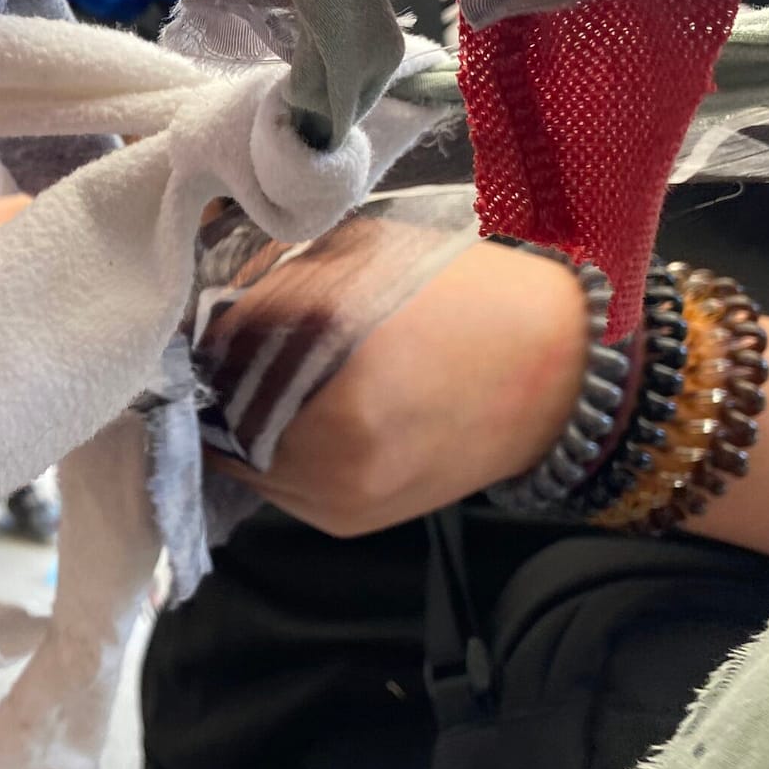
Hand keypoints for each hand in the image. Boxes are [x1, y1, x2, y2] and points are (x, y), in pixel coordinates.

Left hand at [224, 241, 588, 536]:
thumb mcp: (366, 250)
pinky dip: (268, 451)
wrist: (557, 372)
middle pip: (217, 398)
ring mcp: (335, 482)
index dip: (211, 320)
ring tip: (268, 382)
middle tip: (236, 347)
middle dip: (220, 371)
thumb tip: (212, 287)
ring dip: (236, 415)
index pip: (219, 333)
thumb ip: (278, 271)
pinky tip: (300, 418)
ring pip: (234, 449)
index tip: (214, 310)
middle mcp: (327, 421)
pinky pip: (272, 483)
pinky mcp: (344, 518)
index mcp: (331, 333)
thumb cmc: (462, 295)